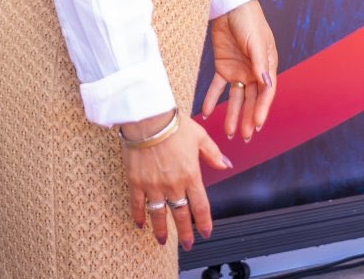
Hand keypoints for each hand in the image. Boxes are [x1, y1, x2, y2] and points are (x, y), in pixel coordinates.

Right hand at [120, 109, 229, 249]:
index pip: (200, 206)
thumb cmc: (175, 124)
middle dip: (184, 233)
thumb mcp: (200, 136)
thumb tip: (227, 165)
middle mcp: (173, 184)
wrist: (148, 118)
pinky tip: (140, 225)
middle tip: (187, 245)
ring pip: (158, 214)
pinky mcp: (136, 182)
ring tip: (162, 241)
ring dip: (161, 230)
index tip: (206, 233)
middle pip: (180, 215)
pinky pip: (138, 204)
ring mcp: (154, 185)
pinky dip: (138, 216)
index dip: (203, 222)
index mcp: (191, 174)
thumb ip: (213, 154)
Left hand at [201, 0, 278, 141]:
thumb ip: (260, 63)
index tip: (256, 125)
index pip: (266, 92)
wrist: (231, 6)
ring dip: (232, 114)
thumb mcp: (256, 42)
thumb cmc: (249, 21)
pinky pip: (217, 87)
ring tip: (228, 132)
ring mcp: (238, 70)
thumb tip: (266, 84)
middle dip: (248, 118)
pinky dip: (211, 99)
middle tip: (244, 137)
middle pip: (251, 99)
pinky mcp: (223, 66)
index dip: (261, 109)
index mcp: (267, 66)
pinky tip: (206, 112)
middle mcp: (254, 71)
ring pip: (235, 97)